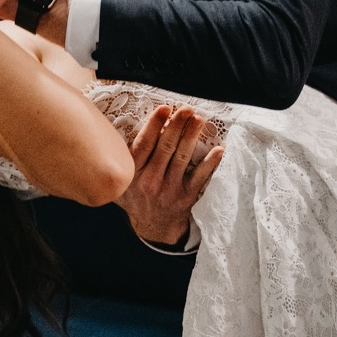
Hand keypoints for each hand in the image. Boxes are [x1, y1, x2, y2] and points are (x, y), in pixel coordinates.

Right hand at [117, 105, 223, 247]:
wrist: (152, 227)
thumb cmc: (136, 197)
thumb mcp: (120, 181)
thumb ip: (120, 160)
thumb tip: (117, 130)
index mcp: (133, 173)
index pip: (144, 145)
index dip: (154, 125)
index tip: (164, 109)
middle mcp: (150, 181)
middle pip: (166, 148)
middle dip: (177, 125)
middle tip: (186, 109)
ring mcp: (169, 188)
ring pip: (182, 158)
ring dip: (191, 137)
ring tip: (199, 120)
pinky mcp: (186, 196)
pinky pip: (199, 177)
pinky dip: (210, 163)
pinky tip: (218, 150)